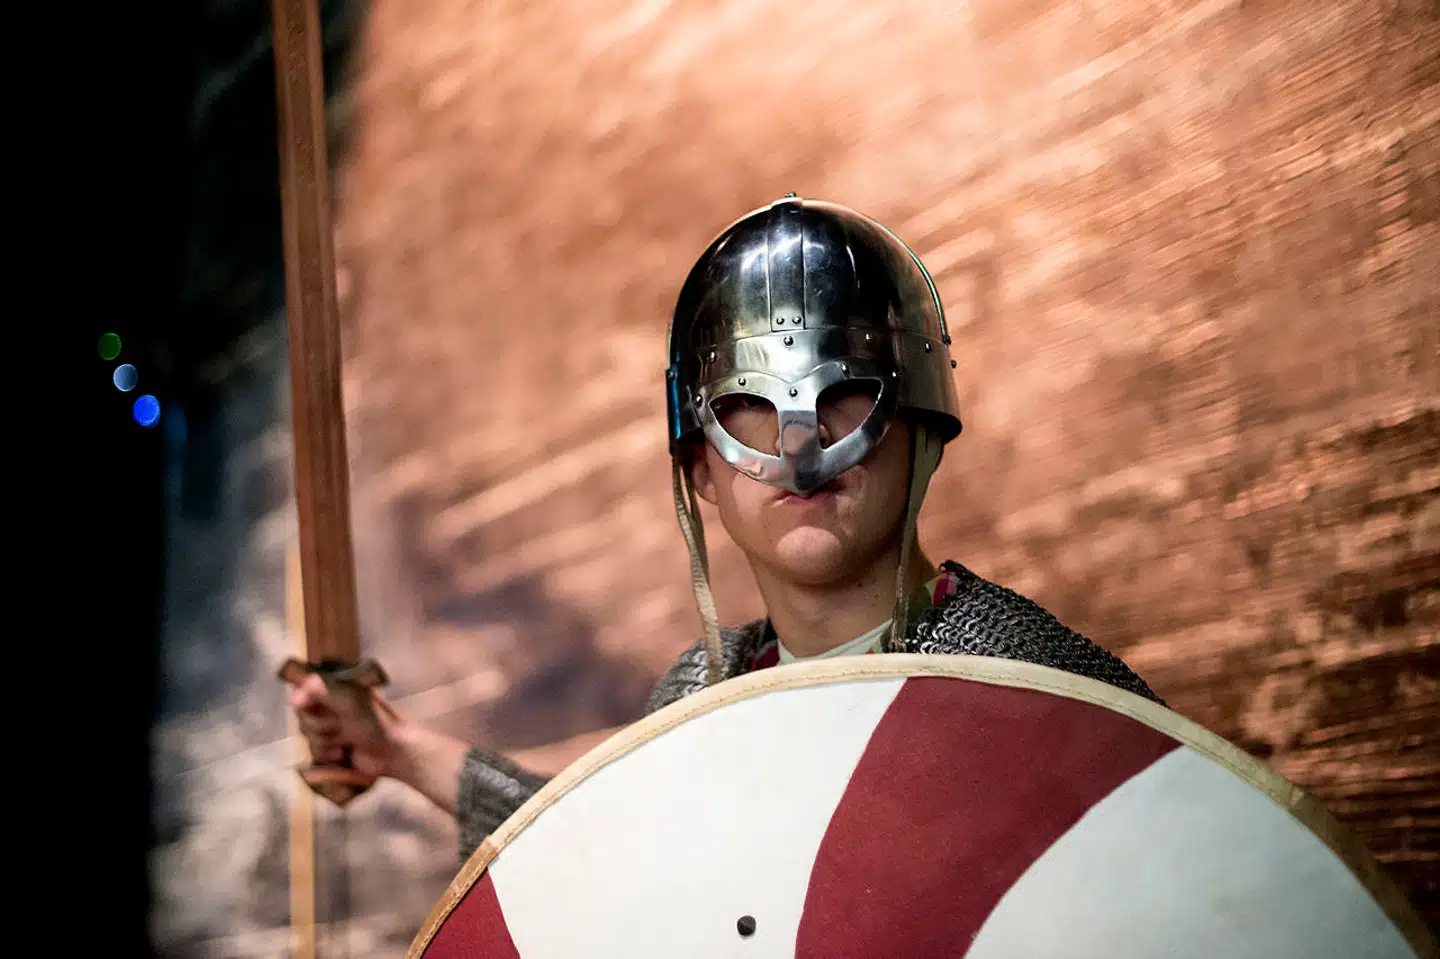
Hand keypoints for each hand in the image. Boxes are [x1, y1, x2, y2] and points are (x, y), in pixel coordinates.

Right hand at [287, 672, 404, 780]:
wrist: (391, 754)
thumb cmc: (376, 723)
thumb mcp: (351, 703)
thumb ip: (325, 692)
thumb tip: (302, 685)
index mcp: (338, 688)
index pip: (305, 688)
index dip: (301, 697)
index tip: (300, 703)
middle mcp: (331, 705)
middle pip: (303, 714)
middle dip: (320, 724)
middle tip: (341, 724)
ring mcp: (330, 727)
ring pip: (307, 735)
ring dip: (326, 740)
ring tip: (347, 739)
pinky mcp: (330, 747)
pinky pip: (313, 751)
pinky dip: (328, 753)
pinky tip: (343, 753)